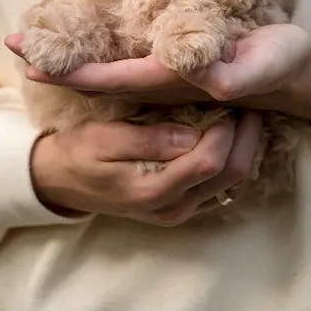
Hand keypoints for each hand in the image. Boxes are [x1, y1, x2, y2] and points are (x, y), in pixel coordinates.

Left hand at [5, 24, 310, 130]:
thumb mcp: (269, 64)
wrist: (296, 79)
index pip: (113, 80)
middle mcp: (163, 84)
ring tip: (33, 44)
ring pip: (107, 72)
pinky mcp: (174, 67)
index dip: (72, 71)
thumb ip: (240, 74)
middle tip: (12, 45)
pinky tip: (80, 46)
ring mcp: (166, 78)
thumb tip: (208, 81)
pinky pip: (124, 65)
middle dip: (57, 64)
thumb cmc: (282, 66)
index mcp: (177, 81)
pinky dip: (94, 56)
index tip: (33, 60)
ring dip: (71, 59)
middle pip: (98, 79)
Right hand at [30, 113, 262, 225]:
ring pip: (233, 183)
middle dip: (246, 137)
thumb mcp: (103, 138)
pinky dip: (233, 160)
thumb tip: (191, 135)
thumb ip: (147, 139)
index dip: (226, 130)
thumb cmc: (79, 152)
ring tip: (246, 115)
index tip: (229, 99)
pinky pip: (222, 186)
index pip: (209, 161)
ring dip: (245, 148)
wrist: (60, 182)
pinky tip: (232, 135)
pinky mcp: (184, 207)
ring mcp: (181, 211)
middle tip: (250, 103)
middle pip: (231, 175)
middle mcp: (173, 208)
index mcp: (153, 190)